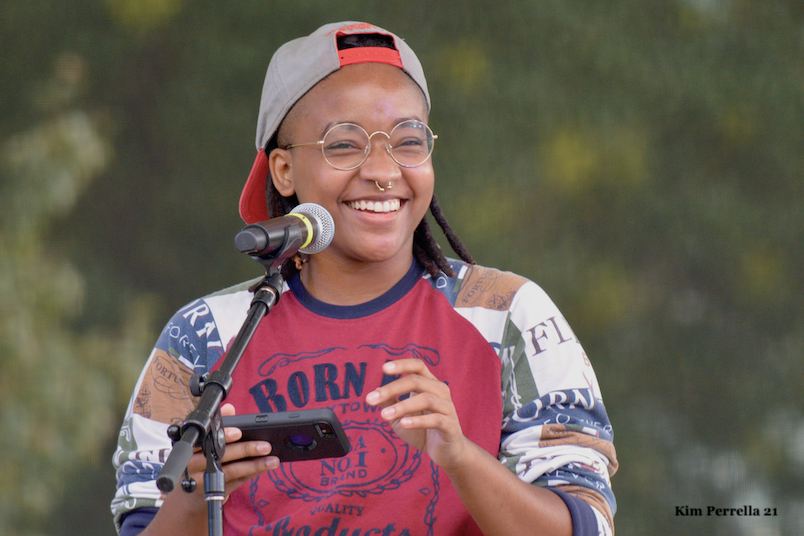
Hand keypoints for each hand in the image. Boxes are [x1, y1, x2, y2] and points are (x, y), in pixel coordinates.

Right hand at [165, 403, 279, 515]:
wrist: (188, 497)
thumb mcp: (204, 442)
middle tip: (265, 445)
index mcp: (190, 448)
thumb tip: (229, 408)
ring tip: (272, 459)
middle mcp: (193, 466)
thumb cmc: (200, 460)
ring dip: (255, 464)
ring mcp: (204, 481)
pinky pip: (237, 481)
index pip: (207, 440)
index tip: (239, 431)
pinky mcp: (216, 492)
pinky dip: (252, 473)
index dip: (223, 436)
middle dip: (246, 450)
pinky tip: (265, 467)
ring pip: (232, 471)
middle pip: (222, 456)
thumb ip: (219, 424)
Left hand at [365, 359, 467, 470]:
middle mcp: (440, 391)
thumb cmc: (422, 430)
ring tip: (384, 415)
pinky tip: (404, 424)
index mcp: (429, 384)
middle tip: (370, 399)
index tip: (383, 368)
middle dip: (392, 388)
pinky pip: (436, 419)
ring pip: (426, 399)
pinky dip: (419, 420)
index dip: (402, 364)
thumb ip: (390, 403)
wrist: (445, 452)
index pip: (417, 366)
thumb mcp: (401, 416)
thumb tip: (375, 391)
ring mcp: (448, 408)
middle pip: (416, 380)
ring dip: (403, 406)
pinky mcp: (451, 426)